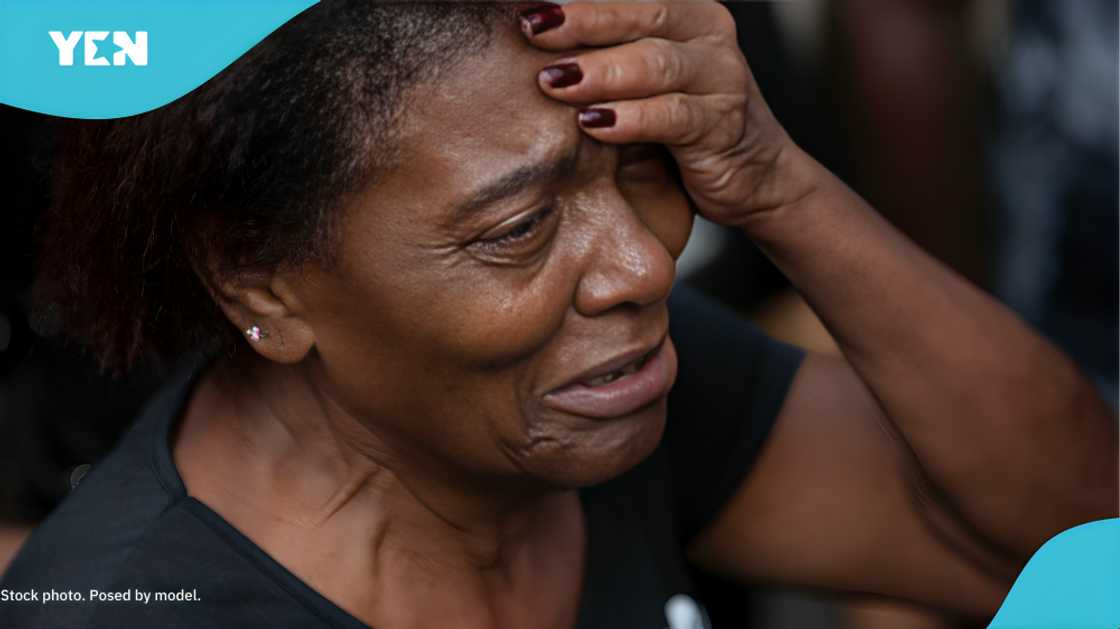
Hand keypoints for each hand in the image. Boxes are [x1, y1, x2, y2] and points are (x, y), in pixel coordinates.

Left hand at [519, 1, 810, 226]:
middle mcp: (708, 36)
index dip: (580, 3)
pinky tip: (594, 124)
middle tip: (533, 32)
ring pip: (656, 63)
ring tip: (554, 82)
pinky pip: (673, 116)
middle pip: (641, 16)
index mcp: (687, 13)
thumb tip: (532, 39)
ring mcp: (721, 78)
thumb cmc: (683, 126)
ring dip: (600, 72)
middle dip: (583, 23)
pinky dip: (630, 119)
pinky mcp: (723, 126)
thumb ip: (605, 54)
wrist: (754, 177)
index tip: (528, 12)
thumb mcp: (644, 79)